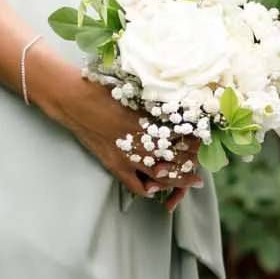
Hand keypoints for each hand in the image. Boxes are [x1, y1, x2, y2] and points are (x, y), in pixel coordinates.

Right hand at [30, 59, 199, 197]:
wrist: (73, 99)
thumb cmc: (103, 90)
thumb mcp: (134, 95)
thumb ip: (154, 107)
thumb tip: (174, 109)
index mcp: (149, 122)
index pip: (181, 137)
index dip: (196, 141)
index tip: (207, 141)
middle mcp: (141, 142)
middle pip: (176, 159)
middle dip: (193, 164)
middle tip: (205, 166)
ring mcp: (128, 156)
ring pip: (162, 176)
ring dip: (179, 179)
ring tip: (192, 181)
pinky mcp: (115, 165)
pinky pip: (137, 185)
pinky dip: (150, 189)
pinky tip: (158, 188)